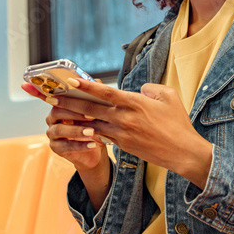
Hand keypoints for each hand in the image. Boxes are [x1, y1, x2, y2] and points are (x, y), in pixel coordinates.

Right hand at [22, 82, 107, 171]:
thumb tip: (95, 81)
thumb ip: (92, 95)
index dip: (35, 90)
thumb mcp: (97, 109)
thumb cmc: (95, 124)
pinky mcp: (56, 148)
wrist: (96, 148)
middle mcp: (52, 118)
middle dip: (74, 113)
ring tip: (92, 132)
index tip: (24, 84)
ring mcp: (52, 133)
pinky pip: (65, 146)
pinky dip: (79, 145)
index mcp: (59, 105)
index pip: (46, 95)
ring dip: (77, 131)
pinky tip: (92, 144)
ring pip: (59, 130)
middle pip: (56, 112)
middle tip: (91, 115)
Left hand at [50, 78, 213, 188]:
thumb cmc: (178, 123)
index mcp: (134, 103)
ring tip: (57, 113)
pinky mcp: (122, 145)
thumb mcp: (169, 96)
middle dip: (68, 102)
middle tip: (50, 97)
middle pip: (90, 109)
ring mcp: (122, 134)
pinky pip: (102, 136)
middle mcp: (124, 118)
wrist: (183, 153)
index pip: (105, 92)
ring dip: (74, 119)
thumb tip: (139, 90)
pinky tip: (78, 129)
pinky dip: (89, 131)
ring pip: (92, 124)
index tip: (70, 80)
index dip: (86, 86)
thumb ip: (150, 88)